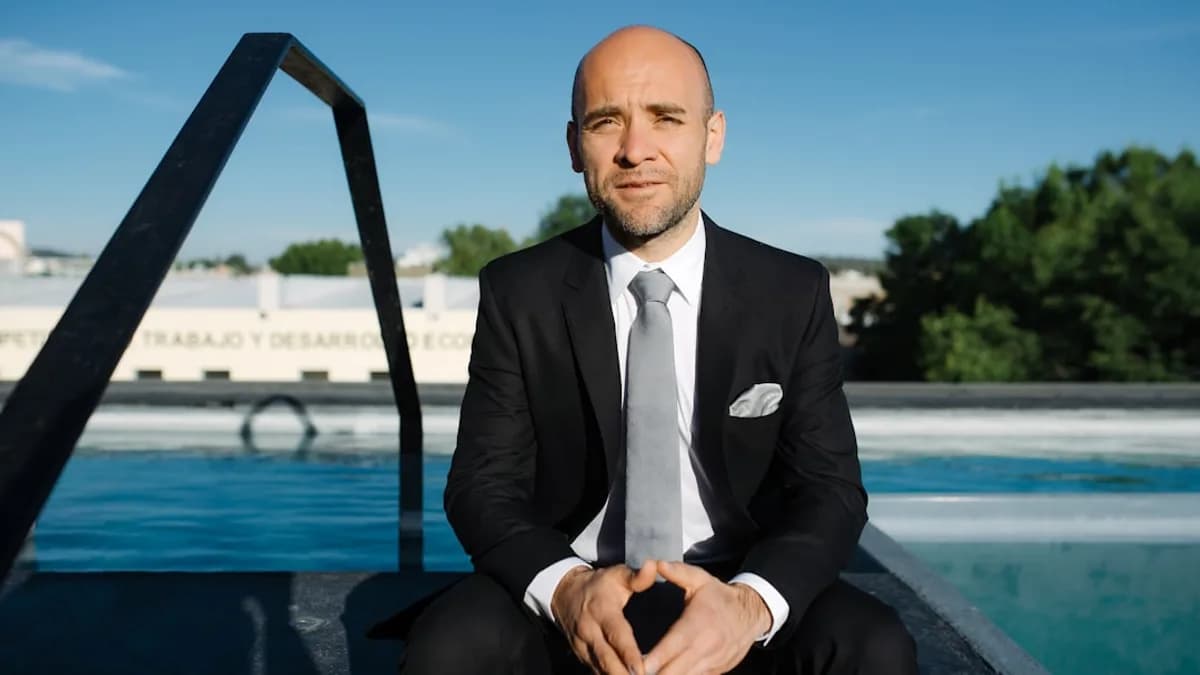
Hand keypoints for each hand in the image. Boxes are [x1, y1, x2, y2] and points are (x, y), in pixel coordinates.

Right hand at [551, 562, 658, 674]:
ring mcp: (583, 646)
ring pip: (600, 670)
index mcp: (602, 611)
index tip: (640, 669)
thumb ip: (637, 576)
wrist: (565, 594)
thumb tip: (653, 566)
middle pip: (607, 660)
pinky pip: (595, 672)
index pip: (617, 635)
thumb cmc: (599, 586)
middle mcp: (590, 632)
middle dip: (623, 674)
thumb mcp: (617, 575)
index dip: (629, 654)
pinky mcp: (581, 656)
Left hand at [643, 560, 771, 674]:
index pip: (671, 647)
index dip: (653, 659)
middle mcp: (705, 647)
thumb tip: (657, 564)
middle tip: (636, 671)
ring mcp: (712, 663)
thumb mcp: (700, 579)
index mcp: (697, 624)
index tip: (638, 664)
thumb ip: (678, 572)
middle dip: (654, 673)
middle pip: (674, 671)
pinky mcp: (716, 671)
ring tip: (648, 673)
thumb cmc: (721, 597)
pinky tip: (667, 673)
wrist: (751, 613)